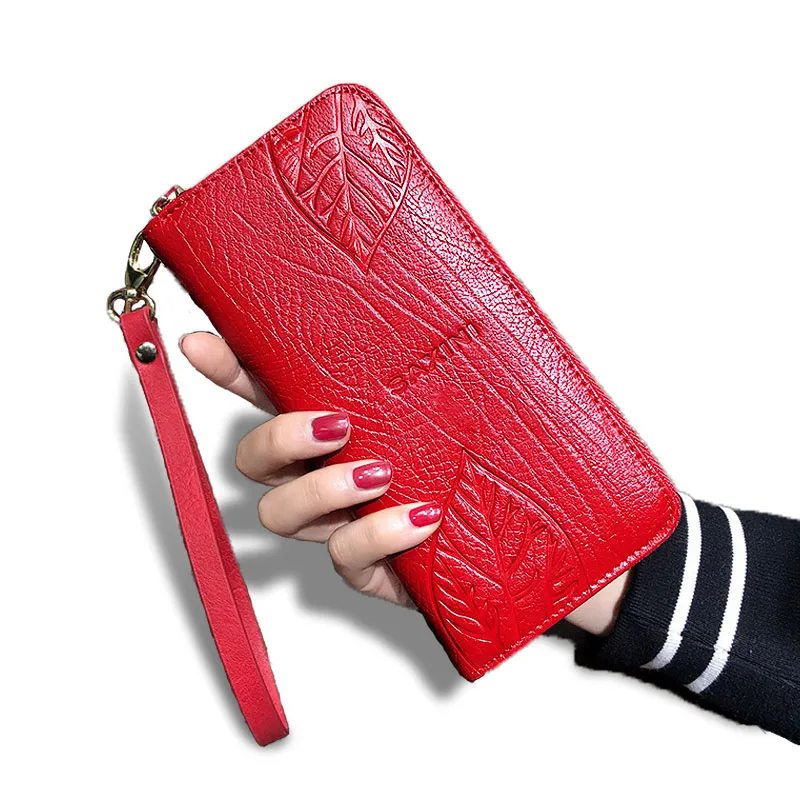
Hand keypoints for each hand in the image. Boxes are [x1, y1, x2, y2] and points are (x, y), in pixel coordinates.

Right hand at [179, 331, 630, 628]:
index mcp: (350, 412)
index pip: (270, 387)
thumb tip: (451, 257)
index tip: (202, 339)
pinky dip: (376, 536)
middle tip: (332, 424)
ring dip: (320, 491)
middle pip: (255, 458)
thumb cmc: (513, 440)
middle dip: (276, 440)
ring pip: (281, 513)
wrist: (557, 522)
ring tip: (377, 470)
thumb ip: (452, 330)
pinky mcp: (377, 566)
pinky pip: (346, 559)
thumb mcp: (484, 374)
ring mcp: (351, 520)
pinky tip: (420, 517)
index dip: (227, 366)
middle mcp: (335, 467)